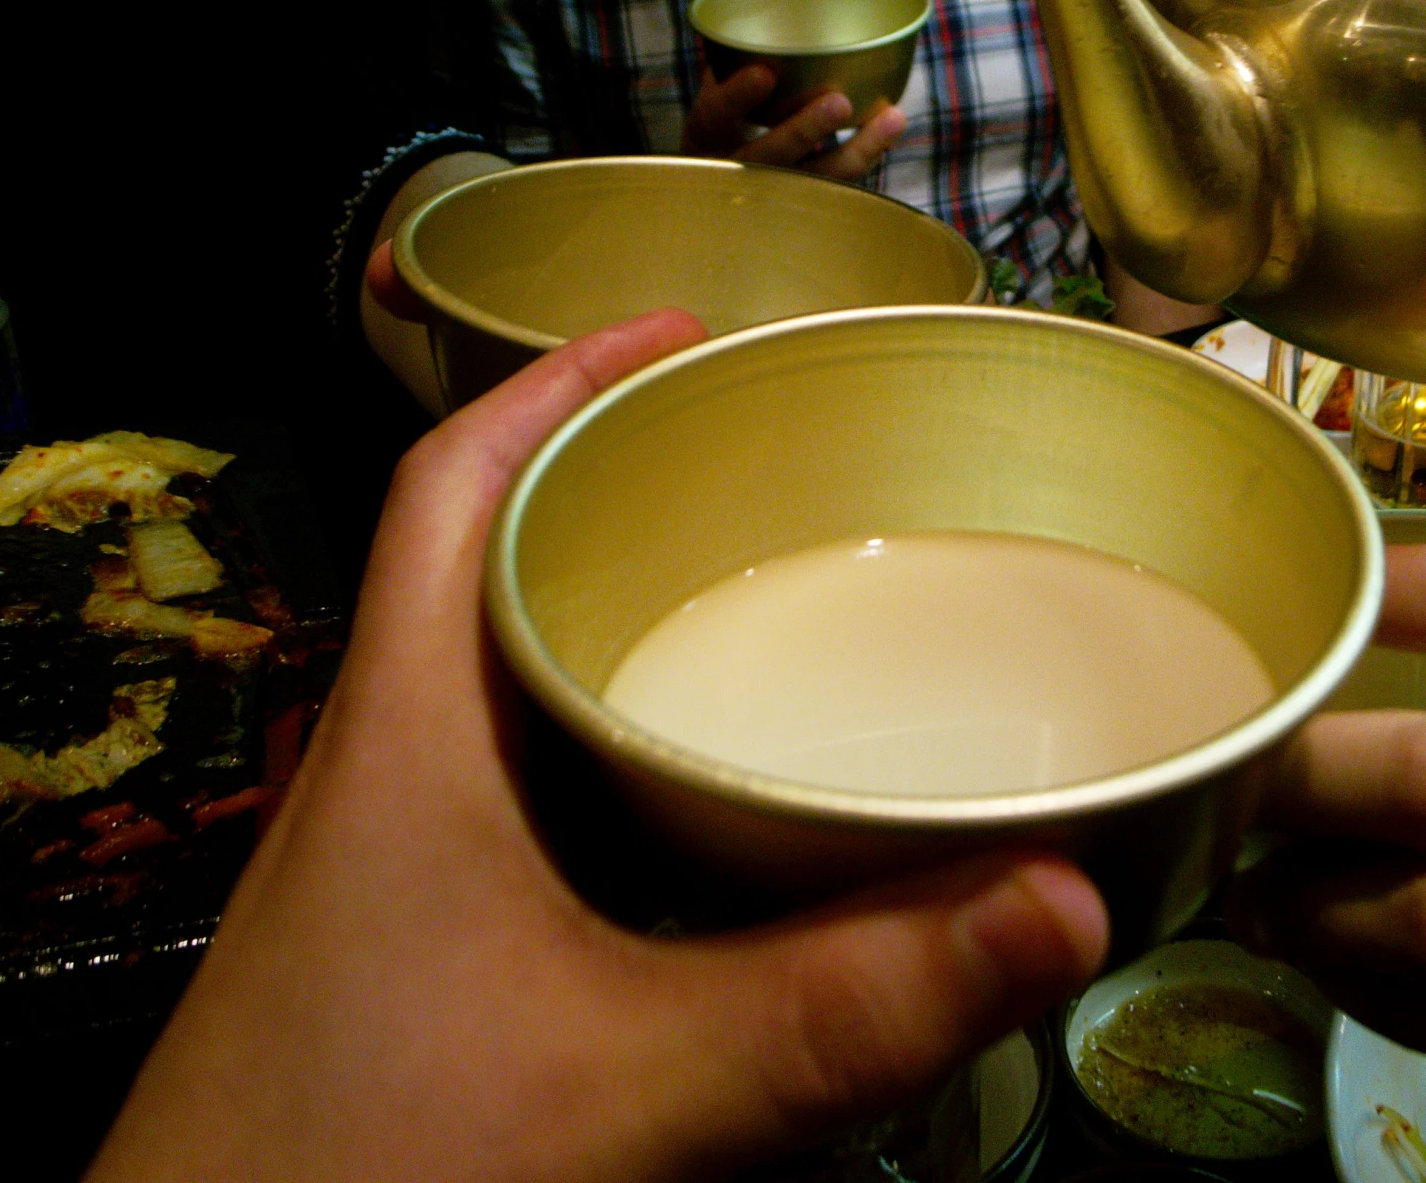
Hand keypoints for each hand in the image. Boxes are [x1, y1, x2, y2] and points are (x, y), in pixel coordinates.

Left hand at [89, 310, 1107, 1182]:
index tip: (678, 327)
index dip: (555, 378)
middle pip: (497, 570)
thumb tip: (1065, 899)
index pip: (452, 485)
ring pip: (522, 700)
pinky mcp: (428, 965)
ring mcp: (403, 879)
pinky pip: (544, 816)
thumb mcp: (631, 1078)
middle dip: (628, 496)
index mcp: (408, 733)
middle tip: (772, 475)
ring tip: (774, 620)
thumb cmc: (360, 1172)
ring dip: (631, 640)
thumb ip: (849, 999)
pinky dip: (633, 781)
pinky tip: (726, 839)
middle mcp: (394, 780)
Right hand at [682, 57, 907, 182]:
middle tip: (839, 101)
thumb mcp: (718, 93)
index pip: (714, 118)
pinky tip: (889, 125)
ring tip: (893, 116)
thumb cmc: (728, 121)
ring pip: (816, 183)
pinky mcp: (807, 203)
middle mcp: (735, 171)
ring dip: (857, 150)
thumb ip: (737, 56)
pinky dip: (867, 155)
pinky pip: (841, 187)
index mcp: (705, 137)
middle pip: (768, 159)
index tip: (763, 73)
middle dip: (803, 131)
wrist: (720, 189)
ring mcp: (772, 195)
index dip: (736, 98)